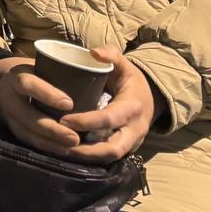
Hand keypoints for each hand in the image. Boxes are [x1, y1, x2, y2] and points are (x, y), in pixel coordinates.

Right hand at [0, 56, 86, 156]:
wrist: (1, 82)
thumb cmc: (33, 70)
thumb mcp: (41, 63)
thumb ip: (64, 66)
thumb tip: (100, 58)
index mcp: (17, 76)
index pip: (29, 84)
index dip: (47, 94)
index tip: (70, 104)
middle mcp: (10, 96)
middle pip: (26, 115)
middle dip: (51, 128)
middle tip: (75, 137)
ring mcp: (9, 115)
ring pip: (27, 132)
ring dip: (50, 142)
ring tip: (72, 146)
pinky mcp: (14, 127)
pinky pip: (29, 140)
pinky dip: (46, 147)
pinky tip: (63, 150)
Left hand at [58, 46, 161, 162]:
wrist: (151, 100)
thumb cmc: (131, 81)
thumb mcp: (125, 65)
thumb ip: (111, 54)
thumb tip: (94, 52)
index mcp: (132, 108)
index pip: (108, 119)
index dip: (86, 121)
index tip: (63, 120)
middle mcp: (134, 130)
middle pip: (112, 149)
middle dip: (86, 151)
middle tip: (60, 143)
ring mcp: (130, 143)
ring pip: (109, 158)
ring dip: (85, 157)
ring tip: (59, 151)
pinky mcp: (124, 150)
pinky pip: (107, 158)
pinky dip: (88, 158)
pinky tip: (67, 153)